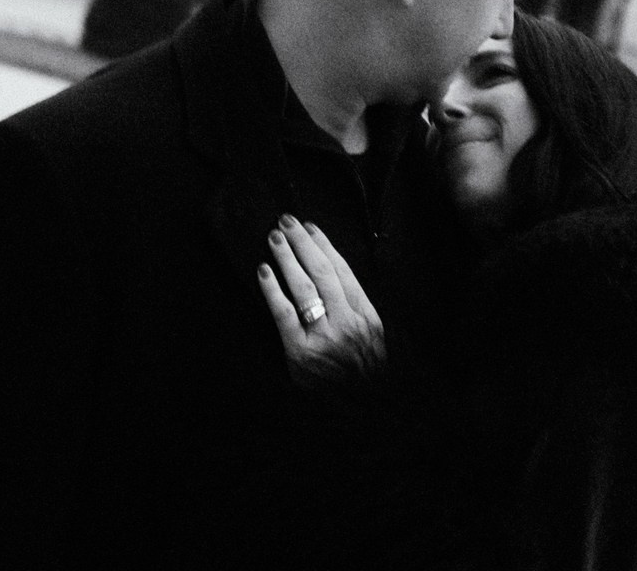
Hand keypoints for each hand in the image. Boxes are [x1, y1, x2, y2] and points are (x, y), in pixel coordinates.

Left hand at [258, 214, 387, 391]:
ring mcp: (324, 338)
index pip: (343, 270)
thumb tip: (332, 272)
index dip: (325, 245)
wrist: (363, 414)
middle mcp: (347, 322)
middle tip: (286, 222)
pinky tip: (264, 271)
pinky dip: (273, 290)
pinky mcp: (300, 354)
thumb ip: (355, 309)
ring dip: (287, 258)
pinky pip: (284, 314)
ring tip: (274, 238)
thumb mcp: (372, 339)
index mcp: (366, 315)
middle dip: (303, 243)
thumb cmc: (364, 376)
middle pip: (322, 272)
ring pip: (304, 287)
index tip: (310, 227)